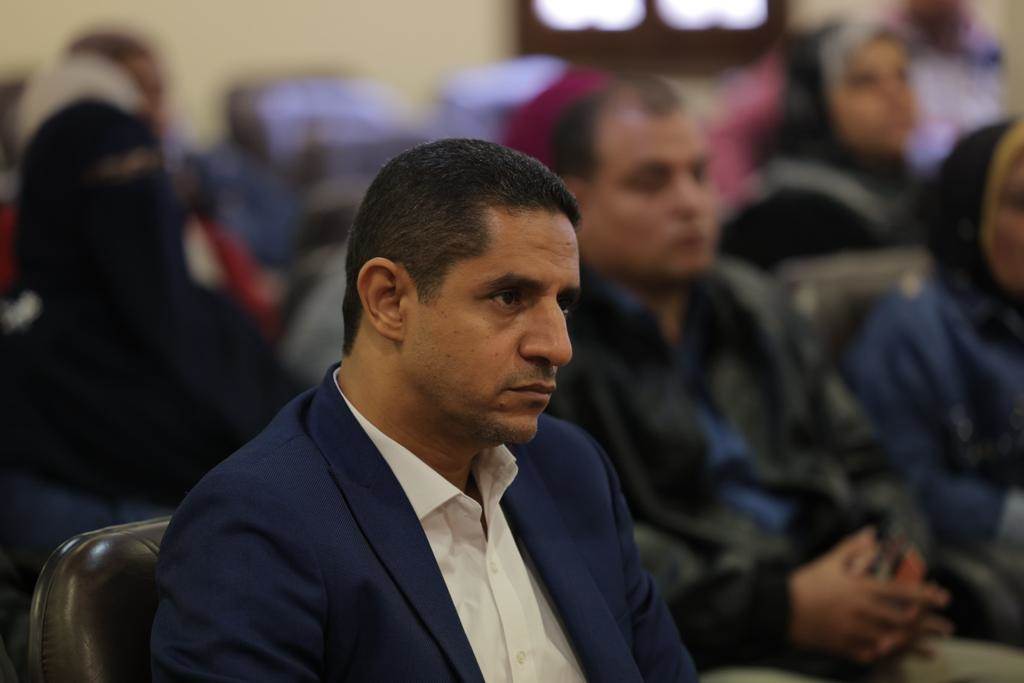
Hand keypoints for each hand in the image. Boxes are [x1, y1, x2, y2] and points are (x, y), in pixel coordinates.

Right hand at [788, 528, 951, 663]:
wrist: (781, 608)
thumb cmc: (808, 581)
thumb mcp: (830, 561)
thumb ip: (854, 547)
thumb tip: (873, 532)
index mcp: (860, 588)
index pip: (901, 591)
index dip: (926, 594)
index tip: (944, 597)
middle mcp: (861, 610)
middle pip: (903, 619)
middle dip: (929, 624)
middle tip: (947, 627)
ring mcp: (853, 630)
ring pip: (893, 640)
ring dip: (916, 645)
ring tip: (933, 649)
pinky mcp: (843, 646)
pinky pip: (871, 654)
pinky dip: (887, 657)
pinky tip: (900, 658)